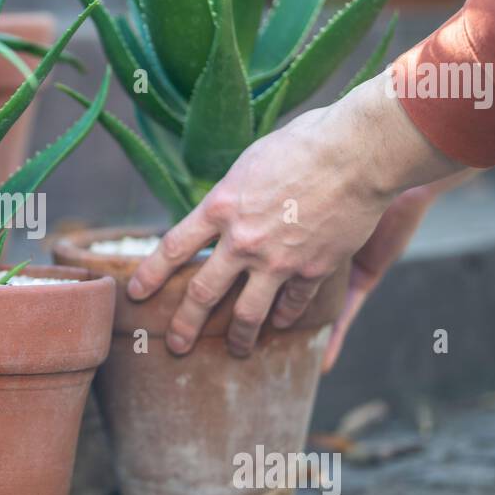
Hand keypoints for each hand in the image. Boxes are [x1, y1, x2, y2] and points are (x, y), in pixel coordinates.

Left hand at [127, 71, 464, 356]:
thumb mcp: (251, 162)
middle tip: (175, 344)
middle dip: (183, 325)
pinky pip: (292, 305)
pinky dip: (285, 317)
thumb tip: (220, 209)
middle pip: (201, 293)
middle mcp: (242, 240)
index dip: (150, 275)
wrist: (358, 153)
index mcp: (221, 206)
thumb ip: (232, 194)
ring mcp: (277, 261)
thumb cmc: (305, 144)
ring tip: (234, 350)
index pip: (172, 248)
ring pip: (247, 314)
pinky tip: (281, 324)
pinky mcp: (313, 270)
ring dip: (237, 338)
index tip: (136, 294)